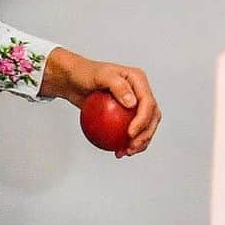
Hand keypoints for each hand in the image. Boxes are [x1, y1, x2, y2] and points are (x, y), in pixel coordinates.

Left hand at [40, 49, 160, 157]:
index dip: (143, 121)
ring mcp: (133, 104)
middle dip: (145, 135)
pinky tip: (118, 151)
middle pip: (151, 118)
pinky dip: (126, 142)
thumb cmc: (84, 72)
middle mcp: (139, 92)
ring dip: (139, 143)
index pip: (148, 103)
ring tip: (126, 152)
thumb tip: (132, 103)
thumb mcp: (99, 75)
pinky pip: (130, 131)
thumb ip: (117, 85)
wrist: (72, 79)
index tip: (130, 134)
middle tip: (131, 147)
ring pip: (144, 127)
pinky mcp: (125, 115)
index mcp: (138, 80)